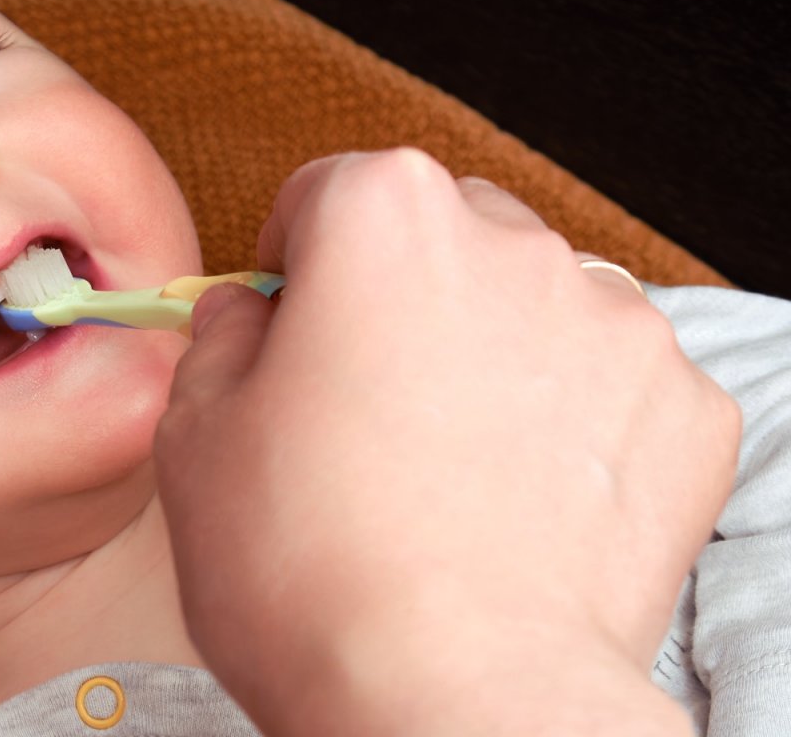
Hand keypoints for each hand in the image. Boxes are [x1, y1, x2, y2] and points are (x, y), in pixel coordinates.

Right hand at [154, 148, 739, 735]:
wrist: (451, 700)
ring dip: (490, 353)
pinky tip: (519, 500)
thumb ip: (221, 337)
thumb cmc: (309, 570)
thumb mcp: (194, 436)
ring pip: (533, 304)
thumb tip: (251, 315)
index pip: (325, 193)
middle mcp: (513, 245)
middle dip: (398, 296)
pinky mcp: (684, 412)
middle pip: (440, 235)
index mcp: (383, 219)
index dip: (292, 265)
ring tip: (447, 467)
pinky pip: (612, 385)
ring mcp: (615, 326)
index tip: (289, 329)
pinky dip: (572, 424)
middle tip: (363, 406)